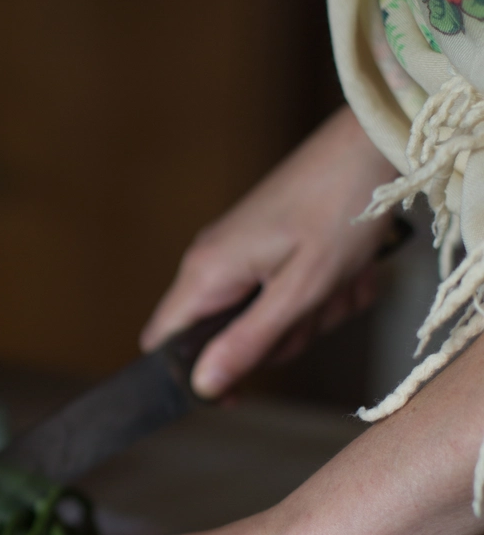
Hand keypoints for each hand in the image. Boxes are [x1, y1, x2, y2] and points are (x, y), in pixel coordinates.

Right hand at [141, 106, 397, 397]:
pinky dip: (314, 294)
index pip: (161, 344)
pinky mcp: (262, 247)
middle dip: (275, 341)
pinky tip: (344, 273)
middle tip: (313, 316)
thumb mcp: (299, 291)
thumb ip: (248, 343)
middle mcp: (210, 264)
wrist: (372, 144)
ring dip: (306, 316)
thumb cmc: (339, 209)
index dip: (189, 376)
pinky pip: (279, 294)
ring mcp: (236, 254)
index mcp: (205, 274)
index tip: (235, 391)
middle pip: (221, 339)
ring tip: (339, 285)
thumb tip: (204, 387)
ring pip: (258, 320)